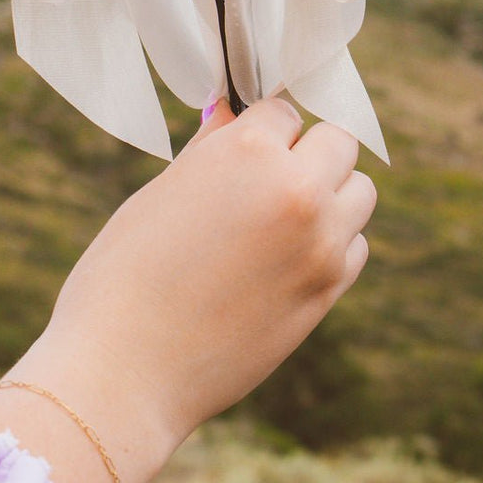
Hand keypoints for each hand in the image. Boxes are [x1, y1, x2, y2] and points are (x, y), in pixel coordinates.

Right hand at [0, 99, 375, 482]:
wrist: (124, 371)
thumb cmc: (122, 277)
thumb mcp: (160, 194)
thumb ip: (211, 151)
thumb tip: (232, 115)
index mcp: (246, 152)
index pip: (283, 111)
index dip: (260, 131)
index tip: (243, 152)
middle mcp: (296, 188)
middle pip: (339, 141)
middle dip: (307, 153)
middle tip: (268, 180)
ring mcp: (321, 242)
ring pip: (360, 192)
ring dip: (331, 195)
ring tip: (282, 220)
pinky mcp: (328, 291)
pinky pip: (355, 246)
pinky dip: (333, 244)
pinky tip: (287, 259)